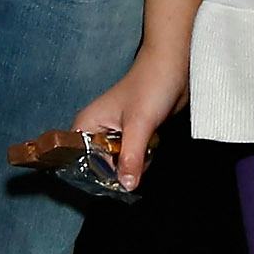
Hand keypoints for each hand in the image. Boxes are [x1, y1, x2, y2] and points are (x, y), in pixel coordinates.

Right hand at [73, 40, 188, 193]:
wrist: (175, 66)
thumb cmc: (151, 86)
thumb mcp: (139, 125)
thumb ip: (130, 157)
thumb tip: (126, 187)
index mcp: (86, 125)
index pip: (79, 164)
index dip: (94, 177)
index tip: (113, 183)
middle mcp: (96, 131)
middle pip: (99, 168)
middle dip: (118, 172)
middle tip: (135, 164)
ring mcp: (114, 134)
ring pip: (118, 165)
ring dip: (133, 165)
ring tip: (146, 149)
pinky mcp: (132, 135)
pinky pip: (131, 157)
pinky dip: (141, 159)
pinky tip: (151, 148)